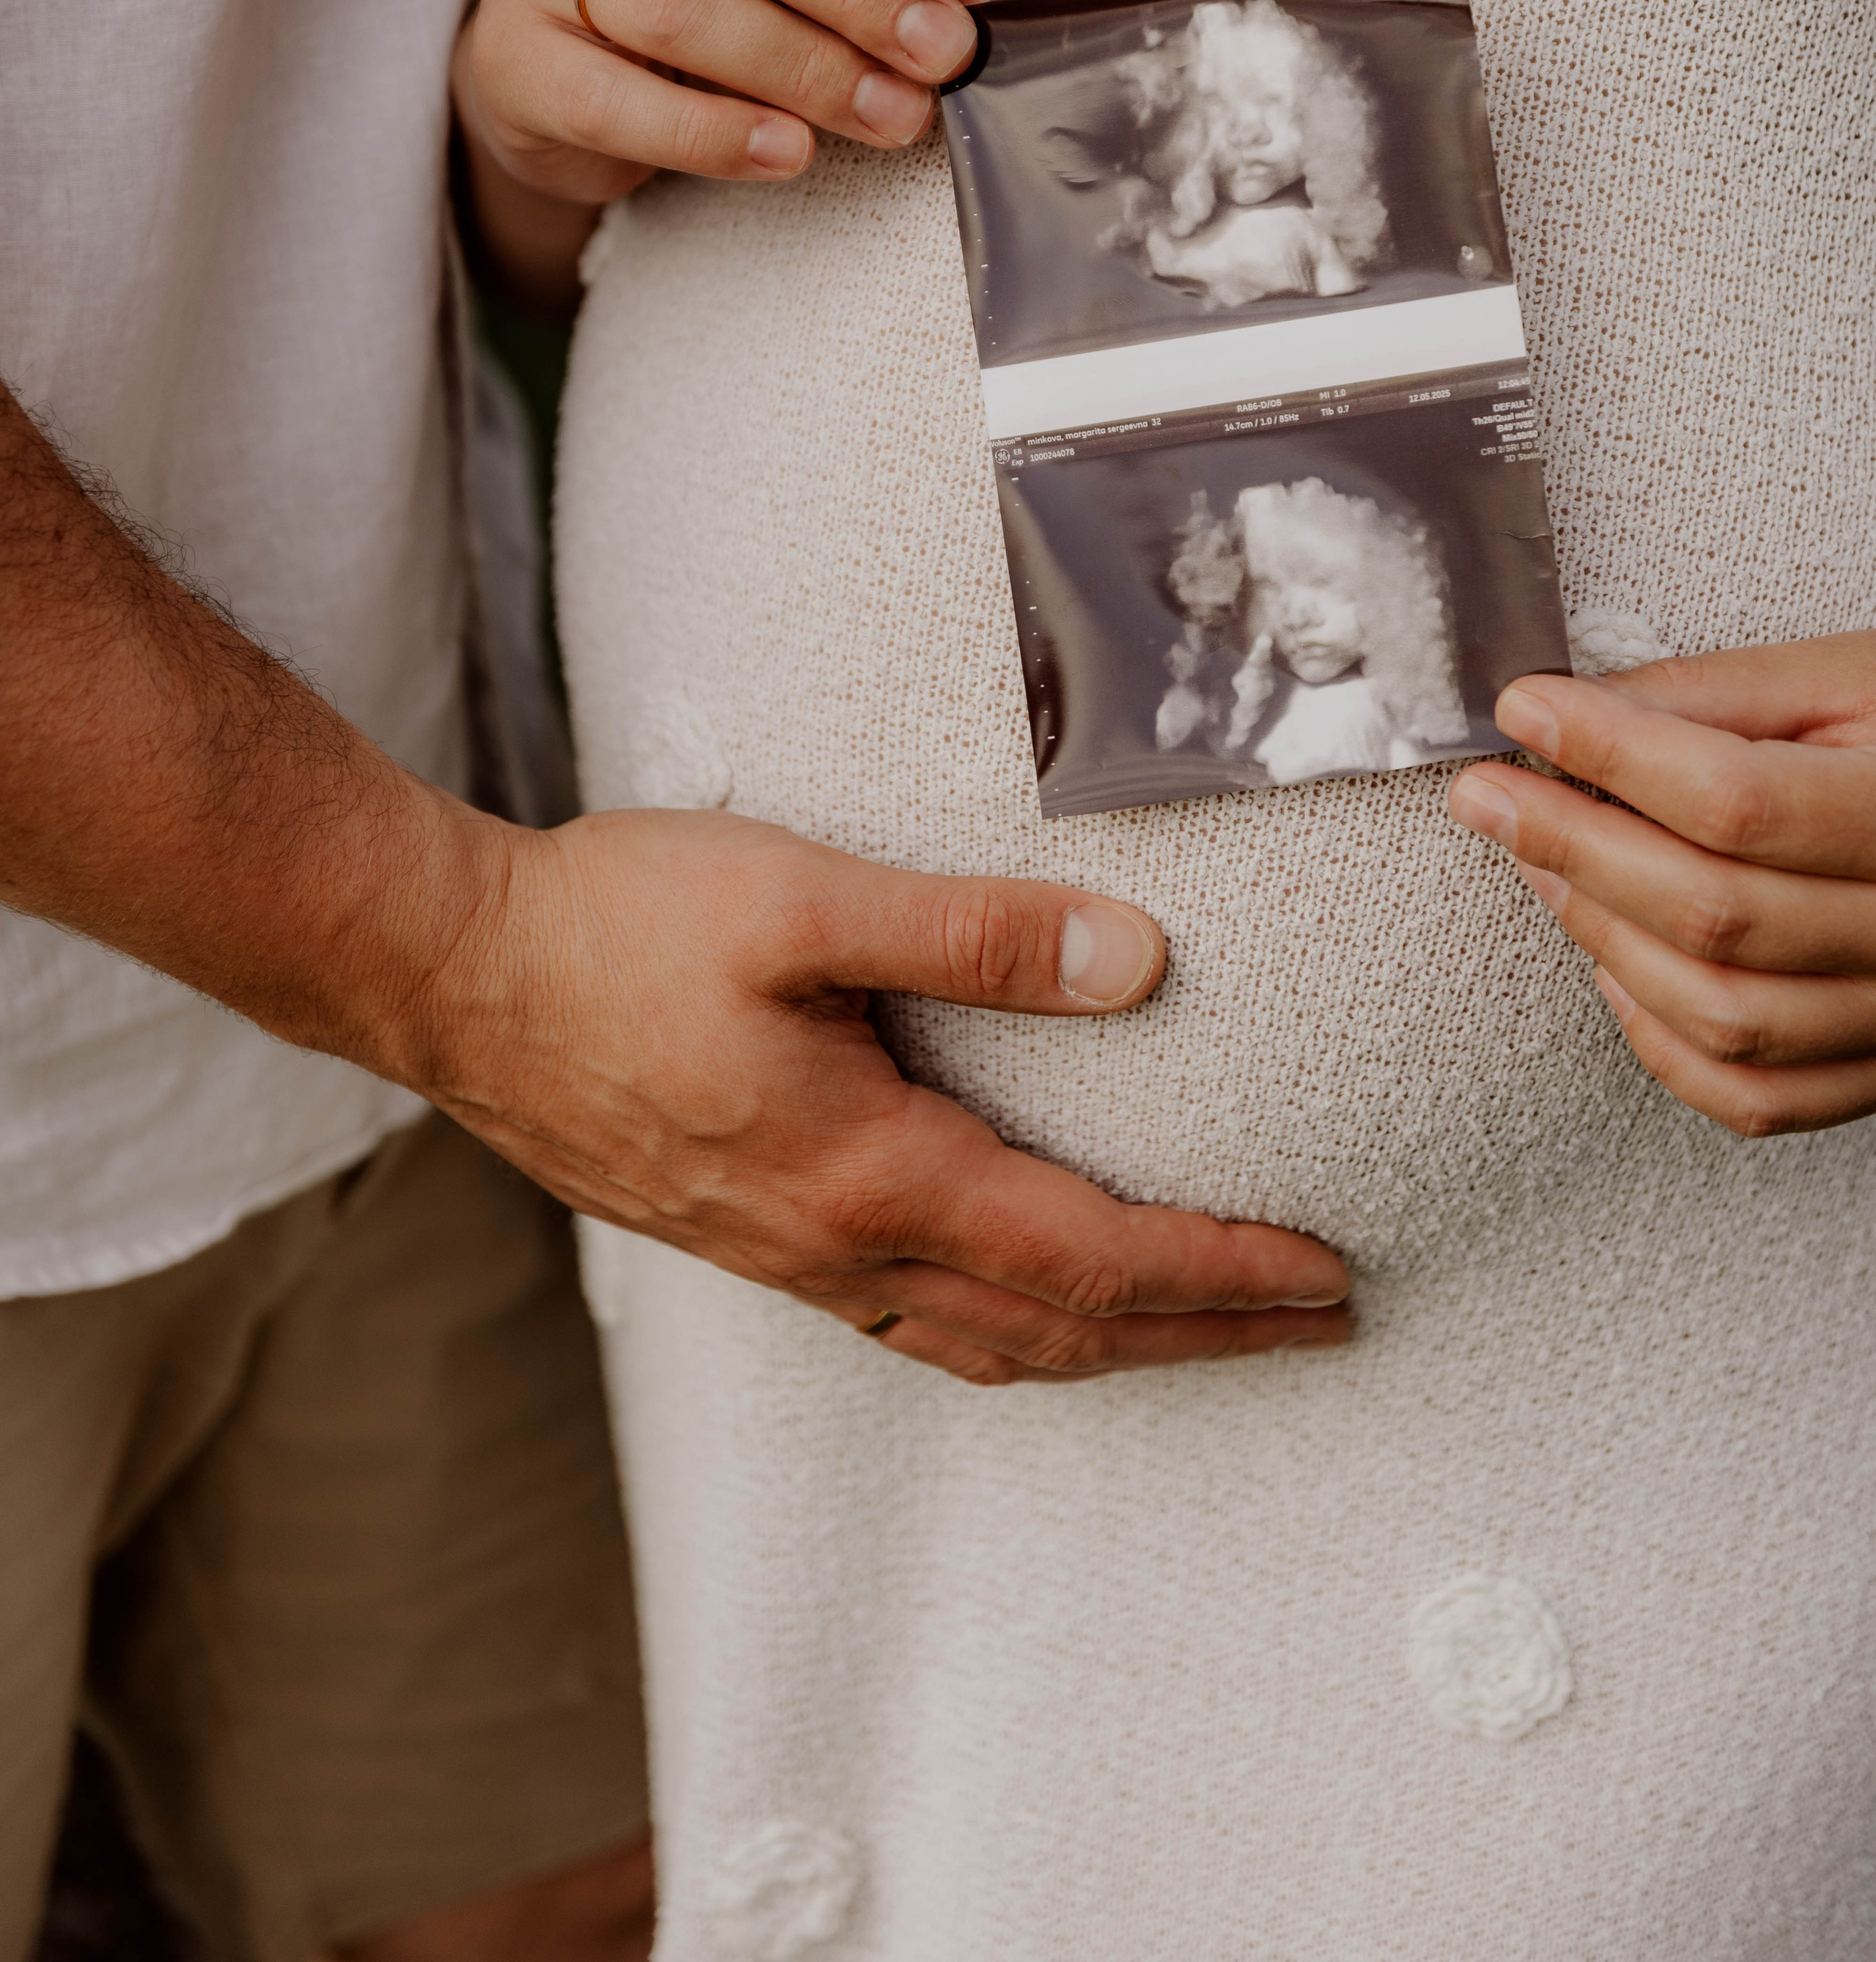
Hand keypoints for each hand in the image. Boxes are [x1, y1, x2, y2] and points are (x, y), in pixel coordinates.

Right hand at [429, 808, 1351, 1384]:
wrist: (453, 976)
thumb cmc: (617, 924)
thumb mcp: (803, 902)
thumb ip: (974, 934)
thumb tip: (1135, 961)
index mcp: (868, 1170)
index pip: (1088, 1254)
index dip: (1219, 1271)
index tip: (1329, 1274)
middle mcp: (834, 1244)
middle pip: (1056, 1327)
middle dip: (1200, 1332)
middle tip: (1317, 1323)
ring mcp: (783, 1257)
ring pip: (982, 1344)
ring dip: (1106, 1348)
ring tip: (1201, 1331)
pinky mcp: (743, 1237)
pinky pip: (908, 1326)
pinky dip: (1004, 1335)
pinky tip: (1019, 1307)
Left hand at [1446, 633, 1875, 1134]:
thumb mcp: (1842, 680)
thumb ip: (1712, 693)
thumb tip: (1574, 710)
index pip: (1738, 801)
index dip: (1614, 756)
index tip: (1527, 711)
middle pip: (1714, 913)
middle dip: (1573, 847)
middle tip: (1491, 795)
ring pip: (1721, 1016)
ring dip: (1603, 936)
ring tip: (1545, 864)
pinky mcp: (1872, 1069)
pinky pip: (1750, 1096)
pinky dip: (1658, 1038)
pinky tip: (1615, 963)